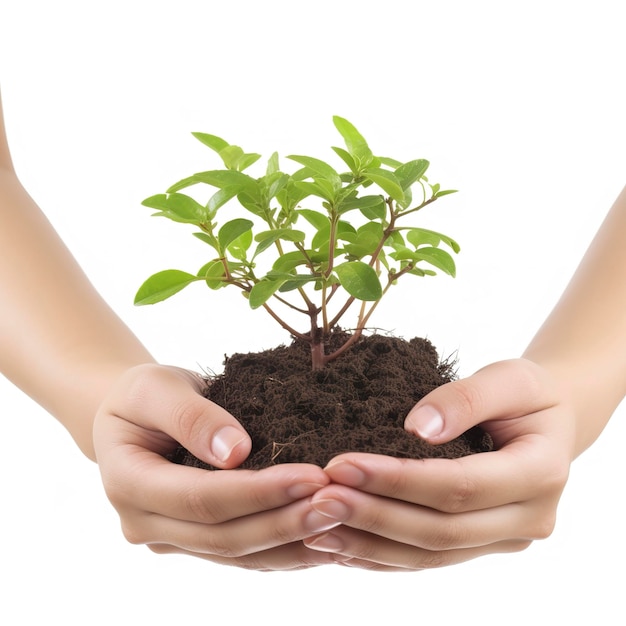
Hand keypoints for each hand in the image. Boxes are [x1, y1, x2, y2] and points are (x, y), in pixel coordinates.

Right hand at [93, 364, 339, 569]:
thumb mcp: (156, 388)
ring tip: (342, 522)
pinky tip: (325, 540)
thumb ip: (191, 416)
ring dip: (292, 542)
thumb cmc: (143, 394)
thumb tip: (236, 452)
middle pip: (224, 536)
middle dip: (285, 522)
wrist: (134, 416)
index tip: (312, 476)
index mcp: (128, 484)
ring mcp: (171, 539)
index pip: (201, 500)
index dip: (258, 492)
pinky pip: (244, 554)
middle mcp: (145, 524)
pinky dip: (285, 550)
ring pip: (238, 555)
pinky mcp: (196, 541)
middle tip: (339, 504)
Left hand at [303, 359, 574, 570]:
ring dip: (370, 543)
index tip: (342, 464)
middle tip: (319, 497)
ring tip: (316, 527)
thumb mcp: (510, 378)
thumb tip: (416, 429)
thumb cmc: (529, 394)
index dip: (398, 479)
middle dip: (374, 515)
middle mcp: (528, 519)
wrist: (550, 423)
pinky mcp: (481, 545)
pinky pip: (428, 559)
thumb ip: (466, 399)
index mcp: (541, 473)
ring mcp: (504, 539)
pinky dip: (382, 555)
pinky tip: (342, 547)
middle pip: (441, 529)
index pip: (460, 486)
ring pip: (430, 554)